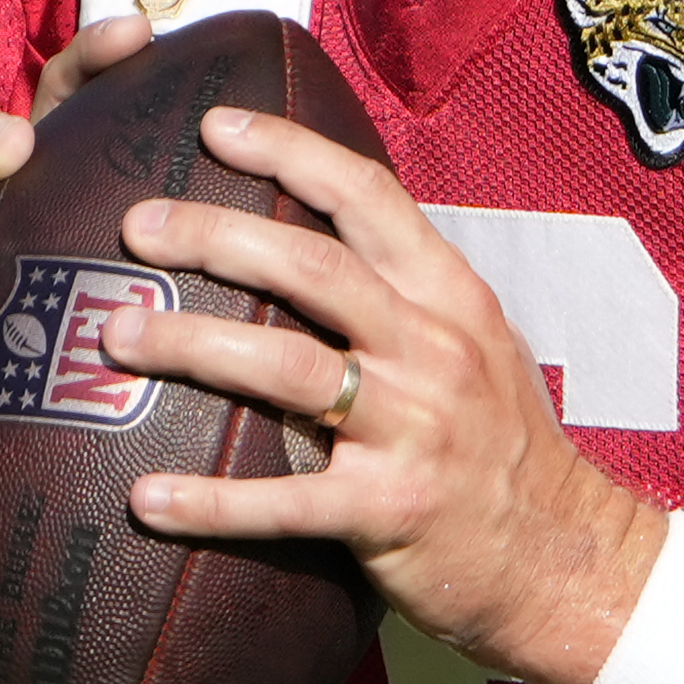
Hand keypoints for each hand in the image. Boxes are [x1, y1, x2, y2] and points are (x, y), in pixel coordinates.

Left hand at [99, 107, 665, 683]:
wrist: (569, 558)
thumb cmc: (504, 448)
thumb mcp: (475, 345)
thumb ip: (403, 296)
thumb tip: (306, 245)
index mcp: (451, 298)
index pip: (369, 198)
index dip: (290, 152)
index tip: (216, 125)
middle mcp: (433, 351)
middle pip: (312, 270)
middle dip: (215, 237)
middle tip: (138, 228)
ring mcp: (411, 431)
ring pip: (286, 370)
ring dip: (191, 346)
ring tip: (114, 336)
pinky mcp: (387, 511)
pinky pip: (282, 502)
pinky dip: (208, 504)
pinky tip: (144, 501)